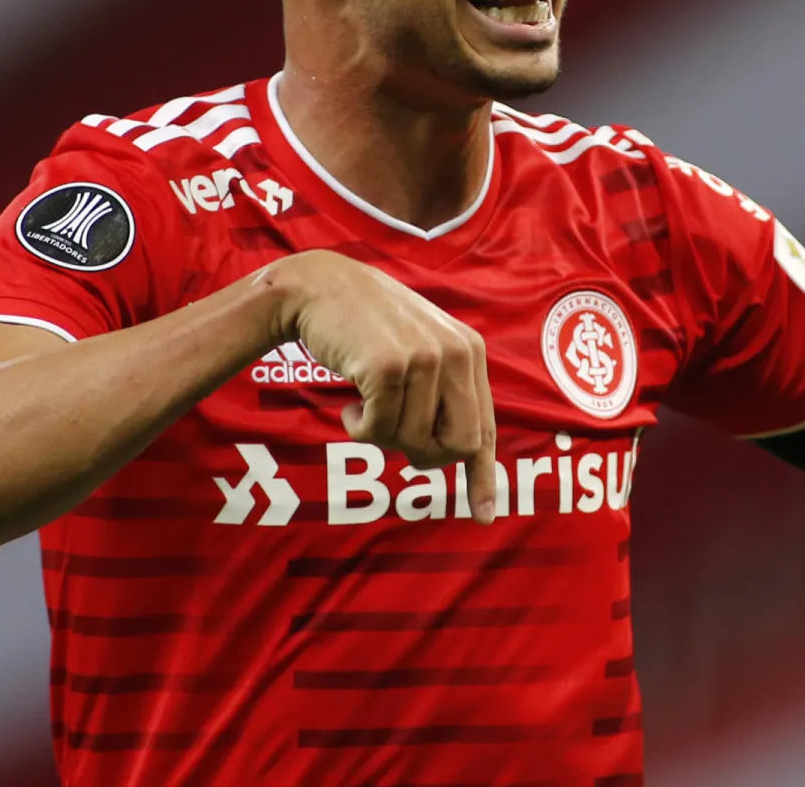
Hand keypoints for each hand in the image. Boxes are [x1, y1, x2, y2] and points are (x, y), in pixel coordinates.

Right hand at [260, 251, 497, 523]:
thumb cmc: (367, 328)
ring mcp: (425, 359)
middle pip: (458, 445)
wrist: (320, 287)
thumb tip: (460, 455)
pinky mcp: (389, 367)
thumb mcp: (419, 351)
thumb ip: (444, 393)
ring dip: (381, 435)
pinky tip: (349, 401)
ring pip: (414, 441)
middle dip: (423, 455)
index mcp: (470, 352)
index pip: (485, 427)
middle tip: (392, 437)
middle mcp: (457, 354)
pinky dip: (358, 427)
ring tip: (365, 401)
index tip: (484, 516)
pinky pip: (378, 431)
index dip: (482, 476)